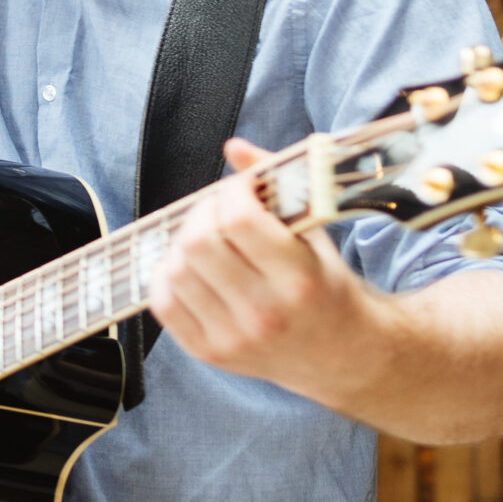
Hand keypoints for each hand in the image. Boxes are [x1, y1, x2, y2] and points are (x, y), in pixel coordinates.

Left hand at [147, 137, 383, 405]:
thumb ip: (278, 185)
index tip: (242, 188)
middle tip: (220, 210)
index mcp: (299, 279)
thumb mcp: (315, 235)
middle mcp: (265, 313)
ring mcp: (233, 338)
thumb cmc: (326, 286)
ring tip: (208, 239)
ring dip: (184, 243)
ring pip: (175, 269)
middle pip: (199, 243)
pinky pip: (162, 303)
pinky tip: (192, 267)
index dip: (232, 191)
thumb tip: (232, 147)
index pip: (239, 219)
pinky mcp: (209, 353)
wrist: (340, 354)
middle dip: (204, 212)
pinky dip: (167, 275)